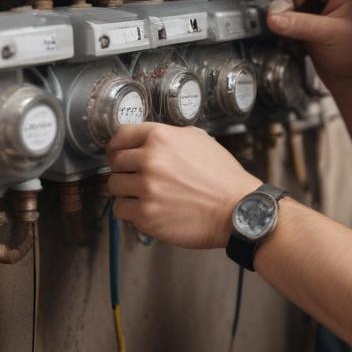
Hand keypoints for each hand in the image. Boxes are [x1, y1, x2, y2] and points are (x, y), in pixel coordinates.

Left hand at [106, 122, 260, 248]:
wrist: (236, 209)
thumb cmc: (222, 176)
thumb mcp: (199, 139)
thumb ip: (168, 136)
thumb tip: (145, 141)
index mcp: (160, 137)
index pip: (121, 136)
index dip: (117, 146)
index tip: (117, 153)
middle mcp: (150, 160)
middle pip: (115, 163)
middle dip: (125, 170)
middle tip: (139, 178)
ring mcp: (146, 188)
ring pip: (114, 187)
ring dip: (127, 191)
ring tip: (146, 195)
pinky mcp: (145, 215)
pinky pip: (121, 210)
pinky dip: (131, 211)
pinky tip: (149, 209)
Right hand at [266, 0, 351, 83]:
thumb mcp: (328, 35)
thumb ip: (299, 24)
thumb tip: (273, 17)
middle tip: (291, 7)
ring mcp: (319, 8)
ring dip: (286, 7)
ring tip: (283, 21)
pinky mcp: (308, 21)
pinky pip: (290, 12)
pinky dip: (284, 17)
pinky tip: (286, 28)